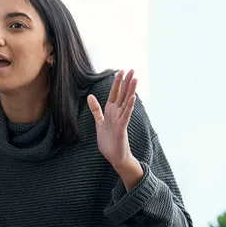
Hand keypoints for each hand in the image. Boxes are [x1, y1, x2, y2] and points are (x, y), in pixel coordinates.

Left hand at [87, 70, 143, 190]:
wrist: (115, 157)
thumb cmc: (109, 141)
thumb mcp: (99, 122)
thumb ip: (96, 109)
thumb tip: (90, 96)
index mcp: (111, 111)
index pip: (115, 94)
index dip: (117, 82)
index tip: (121, 71)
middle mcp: (117, 114)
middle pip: (123, 95)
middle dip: (126, 82)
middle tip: (132, 69)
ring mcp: (121, 120)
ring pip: (127, 102)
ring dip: (131, 91)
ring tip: (135, 79)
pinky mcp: (122, 128)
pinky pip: (126, 115)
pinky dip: (129, 106)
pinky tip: (133, 97)